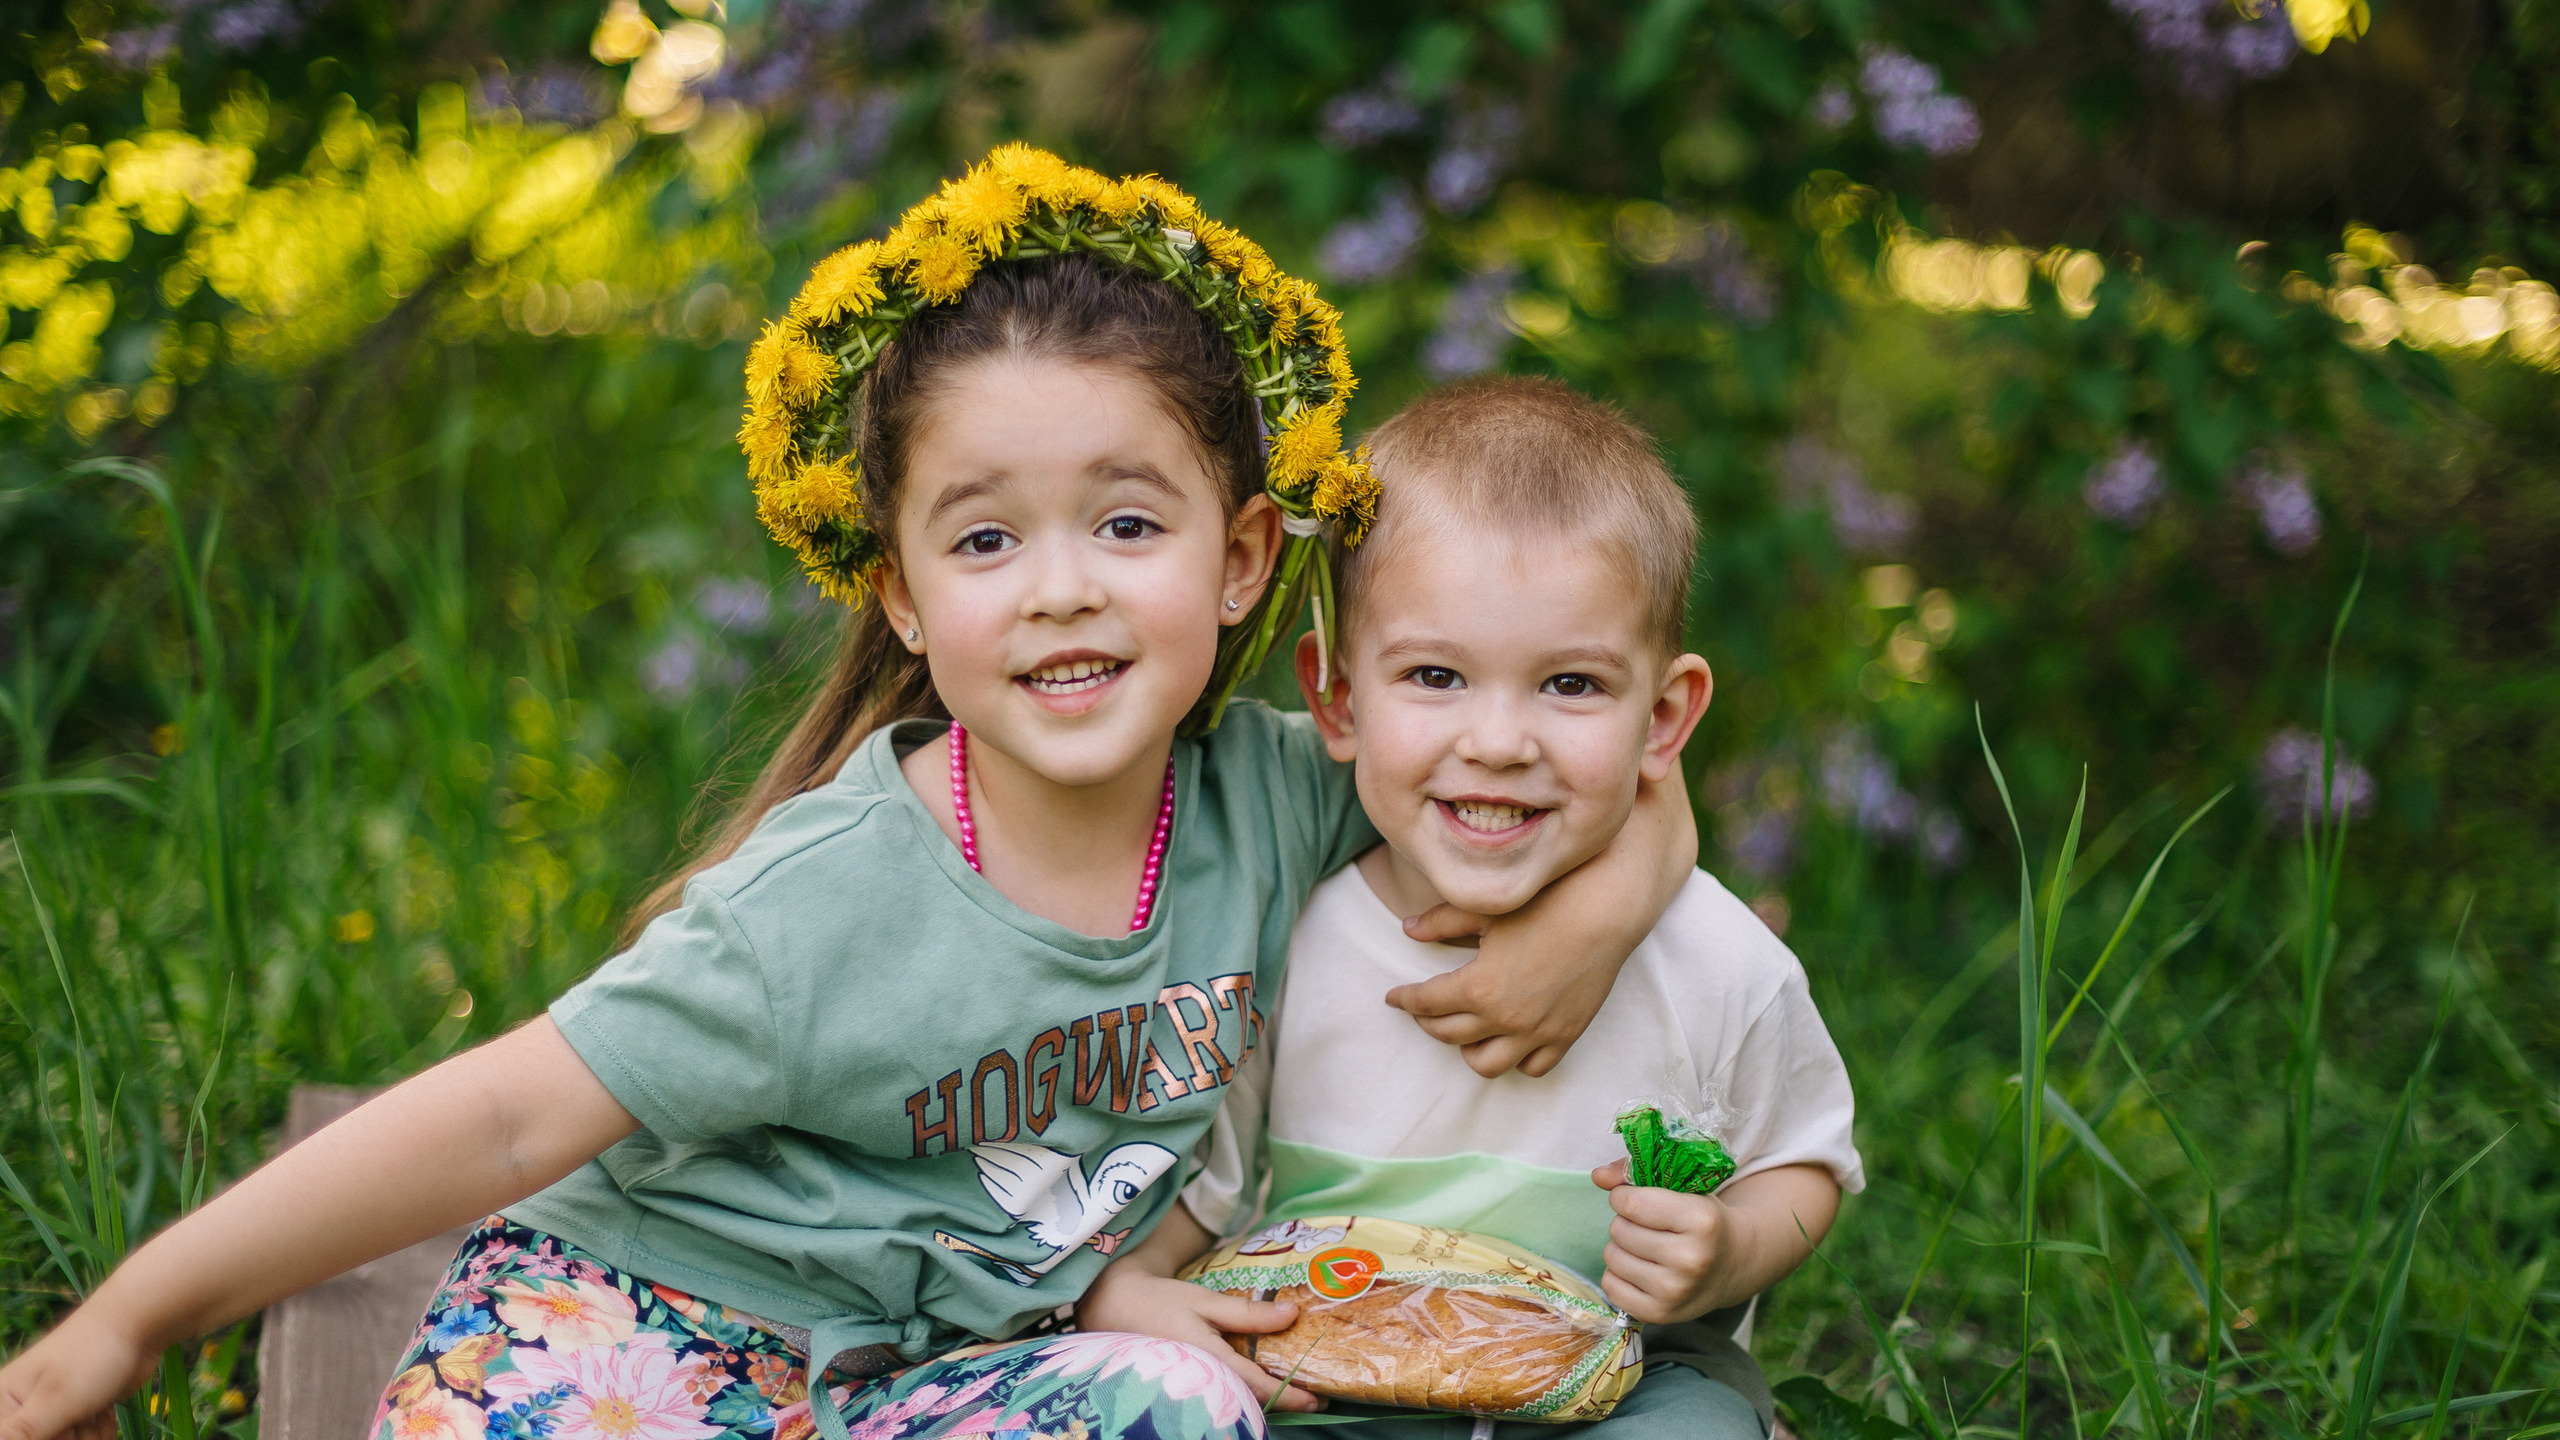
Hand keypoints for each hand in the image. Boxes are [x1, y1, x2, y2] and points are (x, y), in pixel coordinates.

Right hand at [0, 1310, 158, 1439]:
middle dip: (71, 1438)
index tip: (60, 1427)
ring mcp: (51, 1417)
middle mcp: (20, 1414)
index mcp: (1, 1404)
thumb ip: (20, 1434)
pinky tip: (104, 1408)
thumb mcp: (53, 1400)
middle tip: (79, 1415)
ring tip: (94, 1406)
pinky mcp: (76, 1418)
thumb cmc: (90, 1355)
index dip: (44, 1438)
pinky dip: (101, 1431)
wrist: (136, 1327)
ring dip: (90, 1436)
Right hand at [1075, 1261, 1319, 1412]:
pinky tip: (1261, 1380)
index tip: (1316, 1398)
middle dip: (1284, 1400)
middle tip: (1316, 1394)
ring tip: (1295, 1387)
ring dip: (1266, 1397)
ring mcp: (1191, 1386)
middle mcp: (1199, 1379)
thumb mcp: (1204, 1300)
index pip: (1256, 1385)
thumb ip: (1246, 1313)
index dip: (1289, 1394)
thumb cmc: (1158, 1301)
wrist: (1111, 1307)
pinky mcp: (1186, 1383)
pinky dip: (1246, 1389)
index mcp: (1206, 1358)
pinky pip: (1222, 1391)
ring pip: (1236, 1397)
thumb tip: (1292, 1314)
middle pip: (1250, 1399)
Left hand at [1384, 760, 1698, 1078]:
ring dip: (1467, 1048)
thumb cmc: (1546, 903)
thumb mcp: (1486, 910)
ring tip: (1463, 1028)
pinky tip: (1508, 1039)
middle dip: (1427, 1022)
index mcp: (1478, 988)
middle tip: (1422, 1009)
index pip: (1425, 1003)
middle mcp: (1505, 1019)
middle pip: (1448, 1035)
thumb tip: (1407, 929)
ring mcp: (1537, 1033)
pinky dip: (1515, 1059)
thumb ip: (1441, 923)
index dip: (1404, 1000)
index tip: (1393, 996)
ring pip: (1486, 1063)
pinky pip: (1533, 1067)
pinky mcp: (1566, 1035)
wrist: (1607, 910)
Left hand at [1589, 1159, 1729, 1323]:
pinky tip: (1642, 1270)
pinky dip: (1618, 1275)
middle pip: (1619, 1230)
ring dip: (1621, 1247)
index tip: (1635, 1199)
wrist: (1735, 1264)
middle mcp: (1690, 1258)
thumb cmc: (1703, 1220)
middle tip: (1649, 1227)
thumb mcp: (1682, 1189)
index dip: (1623, 1196)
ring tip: (1646, 1247)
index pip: (1631, 1203)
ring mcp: (1675, 1291)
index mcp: (1700, 1220)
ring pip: (1612, 1256)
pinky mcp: (1660, 1314)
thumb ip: (1635, 1175)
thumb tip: (1598, 1175)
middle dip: (1626, 1222)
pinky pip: (1611, 1286)